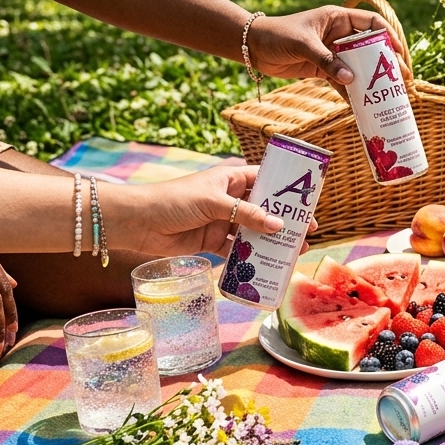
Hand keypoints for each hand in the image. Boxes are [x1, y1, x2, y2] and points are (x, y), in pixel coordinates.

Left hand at [107, 166, 307, 257]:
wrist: (138, 222)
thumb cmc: (174, 200)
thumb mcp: (214, 202)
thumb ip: (246, 214)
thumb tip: (279, 226)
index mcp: (230, 179)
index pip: (265, 180)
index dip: (287, 192)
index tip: (306, 204)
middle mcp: (229, 199)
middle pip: (264, 209)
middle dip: (285, 221)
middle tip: (306, 233)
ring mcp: (221, 221)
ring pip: (253, 231)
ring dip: (271, 241)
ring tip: (293, 251)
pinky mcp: (212, 241)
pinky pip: (237, 249)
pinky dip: (250, 257)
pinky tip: (266, 265)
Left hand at [246, 7, 402, 89]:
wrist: (253, 47)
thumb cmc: (277, 35)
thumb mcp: (303, 45)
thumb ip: (327, 61)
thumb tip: (350, 80)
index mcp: (337, 18)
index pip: (371, 23)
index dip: (387, 35)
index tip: (398, 52)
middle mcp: (339, 35)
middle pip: (369, 48)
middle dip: (385, 63)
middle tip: (401, 79)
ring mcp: (332, 53)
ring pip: (358, 66)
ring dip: (372, 80)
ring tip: (389, 94)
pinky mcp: (323, 69)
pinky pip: (342, 81)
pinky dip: (351, 92)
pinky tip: (363, 104)